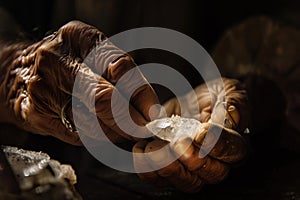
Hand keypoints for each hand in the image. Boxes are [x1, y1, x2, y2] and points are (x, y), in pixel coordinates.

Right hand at [4, 21, 158, 144]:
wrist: (20, 73)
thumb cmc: (69, 65)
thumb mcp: (93, 55)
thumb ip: (121, 74)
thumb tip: (150, 108)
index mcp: (80, 38)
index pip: (121, 68)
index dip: (142, 95)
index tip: (153, 114)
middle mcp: (59, 59)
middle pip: (105, 98)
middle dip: (130, 120)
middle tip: (143, 130)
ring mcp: (45, 86)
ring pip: (94, 122)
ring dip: (117, 132)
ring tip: (124, 130)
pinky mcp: (37, 112)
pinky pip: (79, 134)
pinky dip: (99, 138)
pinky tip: (103, 132)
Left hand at [133, 78, 248, 192]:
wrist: (194, 103)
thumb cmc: (215, 98)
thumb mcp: (227, 92)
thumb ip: (233, 103)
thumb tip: (231, 115)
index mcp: (234, 144)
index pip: (232, 152)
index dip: (216, 144)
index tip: (200, 132)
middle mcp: (215, 162)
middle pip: (209, 173)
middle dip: (191, 159)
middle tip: (177, 143)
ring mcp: (191, 168)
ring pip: (185, 181)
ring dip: (168, 166)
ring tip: (155, 147)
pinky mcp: (170, 167)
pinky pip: (159, 178)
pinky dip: (147, 167)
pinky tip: (141, 148)